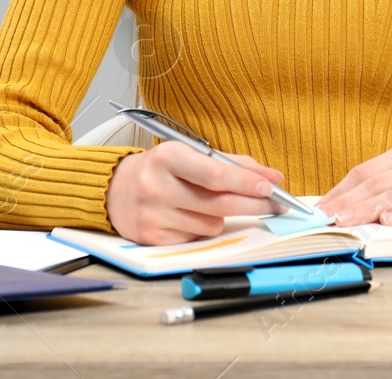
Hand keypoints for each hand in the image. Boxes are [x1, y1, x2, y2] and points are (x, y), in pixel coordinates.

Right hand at [105, 143, 285, 244]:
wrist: (116, 189)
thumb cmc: (162, 169)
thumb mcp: (191, 154)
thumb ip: (232, 163)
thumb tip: (272, 178)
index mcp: (168, 157)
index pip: (215, 173)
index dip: (246, 182)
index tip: (271, 187)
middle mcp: (156, 185)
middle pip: (219, 202)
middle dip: (253, 204)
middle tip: (276, 205)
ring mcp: (153, 214)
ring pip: (212, 223)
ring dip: (223, 216)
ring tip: (208, 203)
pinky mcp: (152, 237)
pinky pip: (197, 237)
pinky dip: (203, 227)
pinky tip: (189, 215)